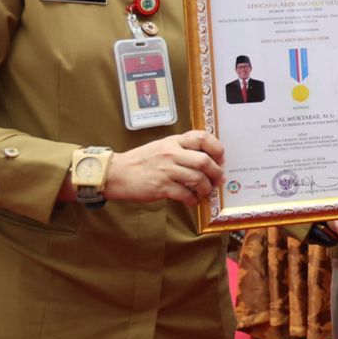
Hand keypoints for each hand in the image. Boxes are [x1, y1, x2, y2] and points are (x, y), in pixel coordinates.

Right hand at [106, 130, 224, 206]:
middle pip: (204, 161)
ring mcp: (166, 170)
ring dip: (206, 189)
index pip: (202, 137)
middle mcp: (171, 153)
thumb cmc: (141, 161)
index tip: (220, 159)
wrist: (117, 173)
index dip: (217, 148)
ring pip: (198, 179)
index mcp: (174, 141)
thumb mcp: (162, 146)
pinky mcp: (161, 186)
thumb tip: (207, 160)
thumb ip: (182, 149)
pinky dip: (192, 199)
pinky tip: (191, 200)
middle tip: (218, 180)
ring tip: (204, 192)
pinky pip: (185, 194)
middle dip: (216, 174)